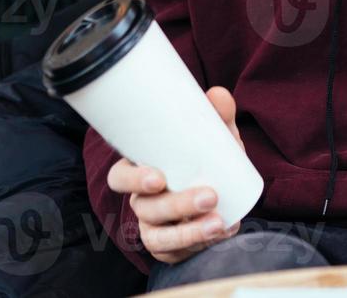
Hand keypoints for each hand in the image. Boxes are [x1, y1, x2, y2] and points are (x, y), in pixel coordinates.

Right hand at [106, 86, 244, 264]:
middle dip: (177, 205)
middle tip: (210, 195)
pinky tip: (223, 232)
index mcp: (141, 170)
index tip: (159, 178)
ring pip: (160, 235)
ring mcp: (153, 228)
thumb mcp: (217, 139)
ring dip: (190, 231)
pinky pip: (177, 252)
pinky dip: (200, 244)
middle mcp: (142, 201)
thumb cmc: (209, 161)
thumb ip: (218, 117)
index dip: (133, 179)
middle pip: (145, 207)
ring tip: (219, 222)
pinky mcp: (169, 248)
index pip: (120, 177)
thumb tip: (217, 94)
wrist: (226, 196)